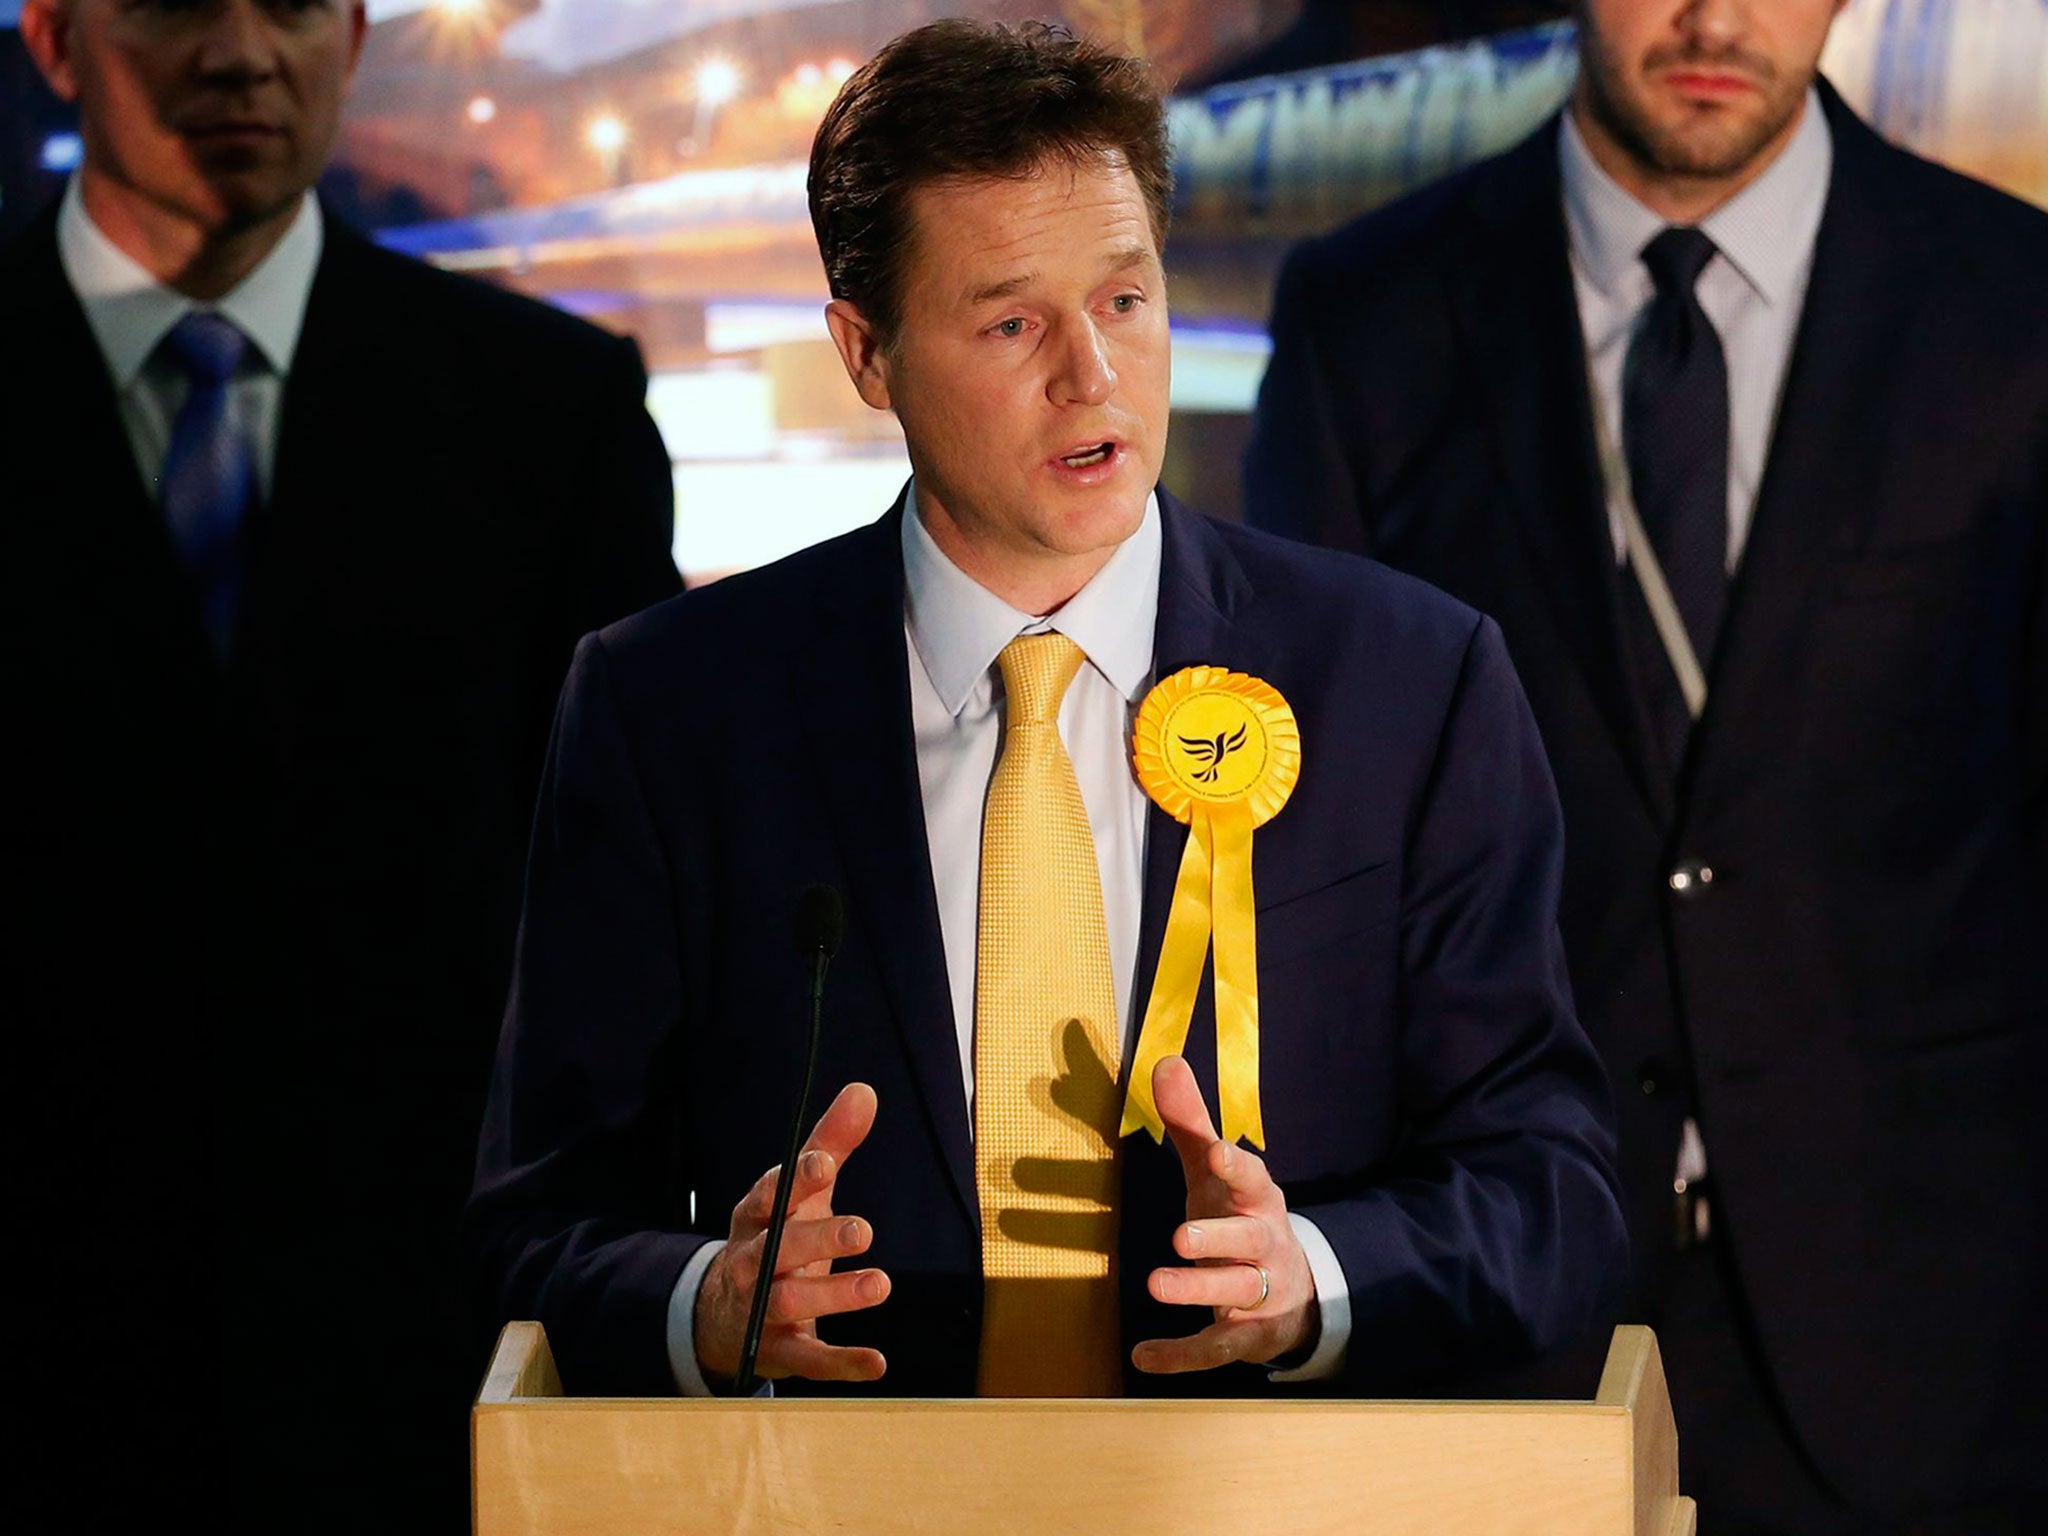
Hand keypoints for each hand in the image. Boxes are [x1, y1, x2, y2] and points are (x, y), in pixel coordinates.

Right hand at [694, 1082, 890, 1383]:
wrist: (722, 1314)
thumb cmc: (774, 1237)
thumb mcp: (798, 1193)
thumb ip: (830, 1144)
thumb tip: (864, 1091)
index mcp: (757, 1217)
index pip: (770, 1195)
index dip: (795, 1180)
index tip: (824, 1165)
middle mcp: (754, 1262)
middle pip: (778, 1249)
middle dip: (817, 1238)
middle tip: (862, 1229)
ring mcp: (762, 1309)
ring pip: (790, 1302)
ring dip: (834, 1295)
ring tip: (879, 1283)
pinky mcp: (779, 1351)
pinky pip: (808, 1359)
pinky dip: (840, 1363)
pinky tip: (876, 1362)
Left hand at [1132, 1056, 1316, 1372]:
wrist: (1293, 1291)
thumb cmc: (1240, 1217)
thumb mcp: (1216, 1174)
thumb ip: (1190, 1123)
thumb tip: (1164, 1060)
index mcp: (1259, 1201)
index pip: (1255, 1181)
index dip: (1238, 1167)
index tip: (1219, 1153)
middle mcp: (1264, 1246)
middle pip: (1246, 1242)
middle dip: (1217, 1239)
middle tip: (1181, 1236)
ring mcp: (1259, 1293)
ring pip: (1233, 1293)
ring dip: (1196, 1290)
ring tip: (1156, 1284)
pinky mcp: (1246, 1335)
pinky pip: (1215, 1347)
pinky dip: (1181, 1355)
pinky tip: (1143, 1356)